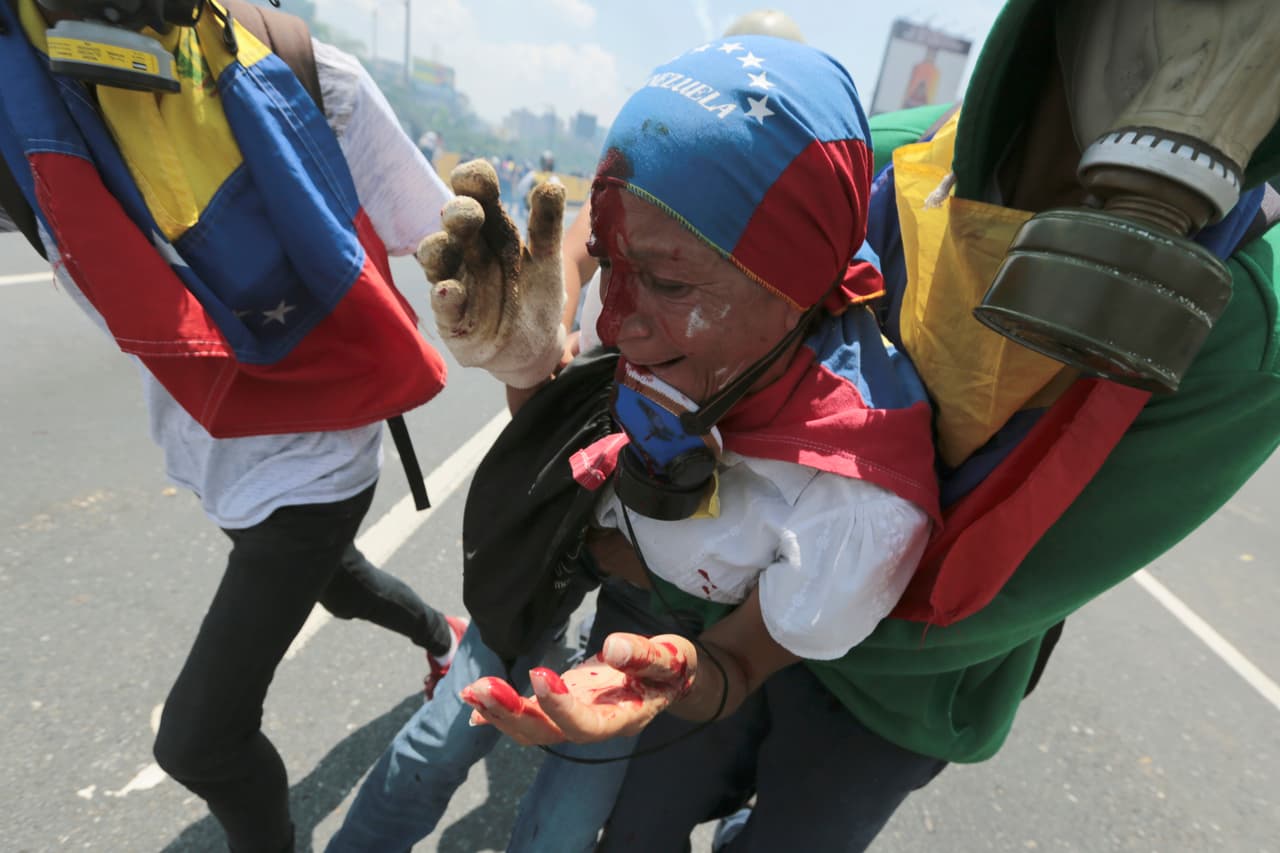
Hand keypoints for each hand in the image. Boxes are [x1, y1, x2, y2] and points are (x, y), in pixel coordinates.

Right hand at [417, 159, 566, 387]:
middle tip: (469, 212)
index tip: (477, 177)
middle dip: (458, 213)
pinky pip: (443, 305)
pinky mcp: (452, 318)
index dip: (473, 180)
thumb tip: (553, 183)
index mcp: (493, 228)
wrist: (533, 348)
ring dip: (438, 249)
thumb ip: (547, 225)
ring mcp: (455, 280)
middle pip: (455, 222)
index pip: (477, 194)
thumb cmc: (535, 296)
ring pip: (437, 258)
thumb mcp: (548, 261)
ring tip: (445, 243)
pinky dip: (444, 297)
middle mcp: (468, 248)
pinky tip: (448, 291)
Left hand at [460, 632, 696, 745]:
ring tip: (471, 691)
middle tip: (482, 687)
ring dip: (500, 713)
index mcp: (622, 719)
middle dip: (512, 714)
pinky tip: (475, 707)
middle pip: (548, 734)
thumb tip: (613, 648)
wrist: (670, 678)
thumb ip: (646, 656)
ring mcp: (576, 718)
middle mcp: (594, 726)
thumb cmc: (672, 667)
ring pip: (534, 730)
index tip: (540, 674)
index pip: (586, 725)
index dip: (560, 706)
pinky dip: (502, 714)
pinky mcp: (564, 706)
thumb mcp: (671, 657)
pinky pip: (531, 718)